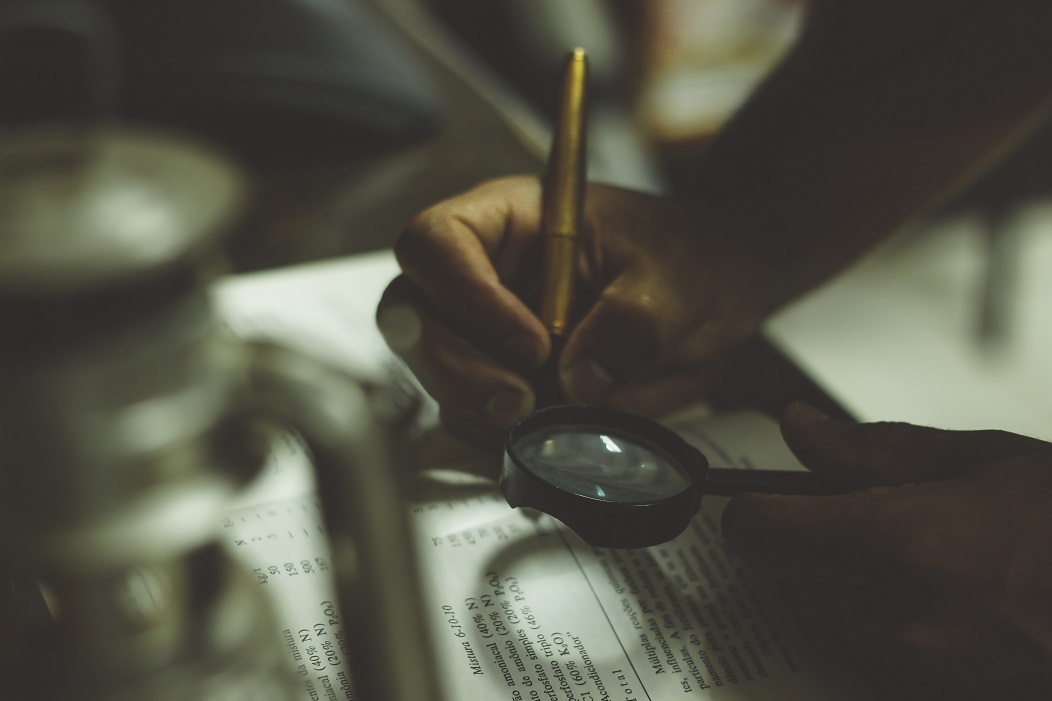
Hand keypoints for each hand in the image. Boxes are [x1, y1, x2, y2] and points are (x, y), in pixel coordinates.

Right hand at [377, 176, 770, 443]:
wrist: (710, 296)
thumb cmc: (686, 261)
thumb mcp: (675, 281)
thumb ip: (633, 324)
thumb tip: (581, 382)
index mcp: (512, 219)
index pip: (438, 241)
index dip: (463, 293)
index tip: (531, 343)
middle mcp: (483, 271)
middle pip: (412, 311)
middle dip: (454, 366)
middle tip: (518, 402)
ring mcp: (483, 328)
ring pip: (430, 368)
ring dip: (472, 405)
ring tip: (538, 418)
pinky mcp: (499, 377)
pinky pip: (466, 411)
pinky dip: (492, 432)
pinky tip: (540, 432)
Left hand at [722, 402, 1051, 698]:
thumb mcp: (982, 462)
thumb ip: (872, 449)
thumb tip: (799, 428)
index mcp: (904, 542)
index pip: (762, 528)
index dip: (750, 505)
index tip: (762, 494)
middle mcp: (897, 614)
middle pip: (775, 572)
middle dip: (786, 537)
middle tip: (832, 513)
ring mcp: (915, 667)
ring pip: (809, 612)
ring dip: (821, 576)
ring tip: (892, 551)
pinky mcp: (930, 695)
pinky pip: (854, 649)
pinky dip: (859, 616)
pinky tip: (914, 592)